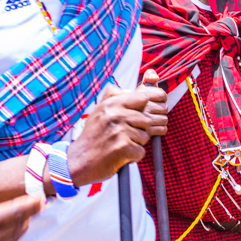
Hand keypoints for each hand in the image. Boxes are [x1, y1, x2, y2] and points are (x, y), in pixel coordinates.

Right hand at [0, 166, 42, 240]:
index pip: (17, 212)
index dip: (32, 204)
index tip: (41, 197)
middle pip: (19, 225)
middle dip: (28, 213)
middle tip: (33, 202)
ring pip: (14, 238)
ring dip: (20, 225)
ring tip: (20, 213)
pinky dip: (10, 239)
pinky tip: (6, 228)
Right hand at [67, 70, 167, 185]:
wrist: (78, 161)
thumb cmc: (94, 136)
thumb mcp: (101, 111)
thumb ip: (119, 96)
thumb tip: (146, 80)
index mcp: (111, 104)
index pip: (143, 97)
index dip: (156, 100)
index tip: (162, 102)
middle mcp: (115, 115)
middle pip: (148, 119)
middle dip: (149, 128)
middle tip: (141, 133)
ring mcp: (120, 131)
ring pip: (146, 136)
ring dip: (138, 143)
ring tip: (123, 144)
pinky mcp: (123, 148)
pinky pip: (141, 151)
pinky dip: (134, 155)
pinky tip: (122, 155)